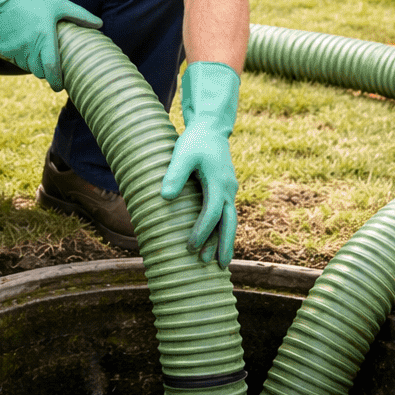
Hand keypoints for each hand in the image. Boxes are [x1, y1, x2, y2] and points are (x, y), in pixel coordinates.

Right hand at [0, 0, 100, 89]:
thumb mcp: (59, 3)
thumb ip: (80, 15)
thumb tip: (100, 24)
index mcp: (45, 37)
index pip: (51, 68)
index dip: (56, 81)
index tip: (59, 87)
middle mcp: (29, 47)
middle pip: (39, 71)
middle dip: (46, 70)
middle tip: (49, 60)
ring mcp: (15, 49)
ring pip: (27, 66)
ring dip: (33, 62)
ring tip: (35, 45)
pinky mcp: (4, 48)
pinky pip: (15, 59)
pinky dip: (20, 55)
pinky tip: (22, 39)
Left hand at [159, 61, 239, 266]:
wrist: (211, 128)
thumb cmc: (194, 141)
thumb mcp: (182, 154)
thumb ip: (174, 174)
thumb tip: (165, 198)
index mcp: (218, 183)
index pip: (212, 213)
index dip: (202, 231)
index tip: (190, 246)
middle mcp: (228, 189)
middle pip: (229, 223)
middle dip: (223, 245)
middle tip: (218, 266)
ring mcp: (229, 190)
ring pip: (230, 220)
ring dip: (224, 241)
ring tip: (218, 263)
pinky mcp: (225, 190)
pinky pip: (227, 214)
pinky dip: (223, 230)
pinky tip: (216, 242)